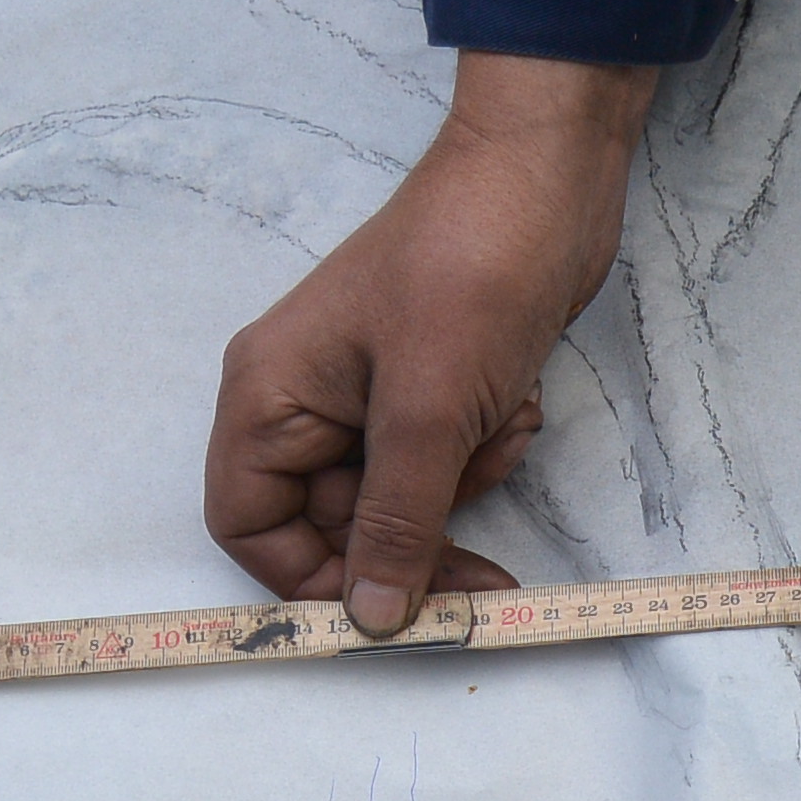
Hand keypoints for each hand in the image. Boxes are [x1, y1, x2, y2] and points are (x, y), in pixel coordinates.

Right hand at [205, 51, 661, 632]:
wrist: (550, 182)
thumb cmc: (470, 272)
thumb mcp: (428, 414)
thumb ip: (396, 524)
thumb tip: (371, 618)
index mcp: (269, 397)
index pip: (250, 526)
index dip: (309, 580)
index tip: (384, 611)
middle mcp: (307, 402)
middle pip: (336, 527)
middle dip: (416, 538)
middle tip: (484, 576)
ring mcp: (371, 397)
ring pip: (405, 501)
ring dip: (464, 483)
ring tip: (499, 424)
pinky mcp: (432, 391)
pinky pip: (449, 462)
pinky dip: (489, 446)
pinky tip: (518, 396)